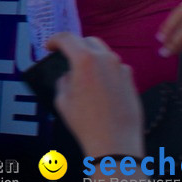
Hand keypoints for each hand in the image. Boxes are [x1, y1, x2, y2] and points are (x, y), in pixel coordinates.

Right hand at [46, 33, 142, 157]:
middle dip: (75, 46)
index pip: (66, 38)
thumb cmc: (86, 123)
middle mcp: (105, 59)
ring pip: (104, 53)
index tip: (49, 47)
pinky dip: (106, 70)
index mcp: (84, 60)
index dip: (54, 40)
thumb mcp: (62, 100)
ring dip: (92, 57)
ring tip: (84, 73)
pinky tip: (100, 85)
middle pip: (87, 41)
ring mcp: (121, 69)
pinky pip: (116, 68)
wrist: (115, 142)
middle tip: (66, 57)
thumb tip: (69, 76)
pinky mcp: (131, 81)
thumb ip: (64, 81)